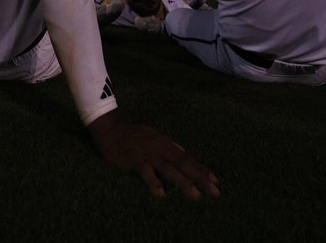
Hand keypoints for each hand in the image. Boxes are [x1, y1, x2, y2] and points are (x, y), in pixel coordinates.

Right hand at [87, 111, 219, 199]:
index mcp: (165, 144)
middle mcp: (159, 148)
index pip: (187, 158)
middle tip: (214, 192)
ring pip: (168, 169)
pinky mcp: (133, 159)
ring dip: (182, 182)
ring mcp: (147, 154)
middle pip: (183, 164)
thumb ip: (168, 145)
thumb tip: (183, 151)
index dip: (201, 169)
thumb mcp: (153, 135)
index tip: (215, 181)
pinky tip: (161, 194)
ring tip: (194, 196)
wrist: (110, 129)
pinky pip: (145, 172)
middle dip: (199, 178)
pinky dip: (153, 182)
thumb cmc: (132, 134)